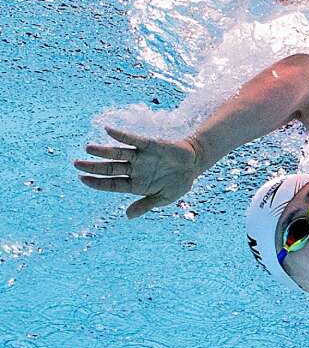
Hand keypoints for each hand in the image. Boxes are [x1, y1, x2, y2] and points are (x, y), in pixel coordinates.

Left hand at [74, 126, 202, 217]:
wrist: (194, 164)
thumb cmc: (179, 183)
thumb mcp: (164, 198)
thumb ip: (146, 205)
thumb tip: (127, 216)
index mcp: (136, 185)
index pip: (112, 184)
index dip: (97, 183)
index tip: (82, 179)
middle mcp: (135, 170)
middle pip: (110, 168)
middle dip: (93, 167)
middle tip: (76, 164)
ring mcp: (141, 157)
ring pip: (118, 154)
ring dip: (103, 151)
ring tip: (88, 148)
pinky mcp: (149, 145)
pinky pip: (133, 139)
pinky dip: (121, 135)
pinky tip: (108, 130)